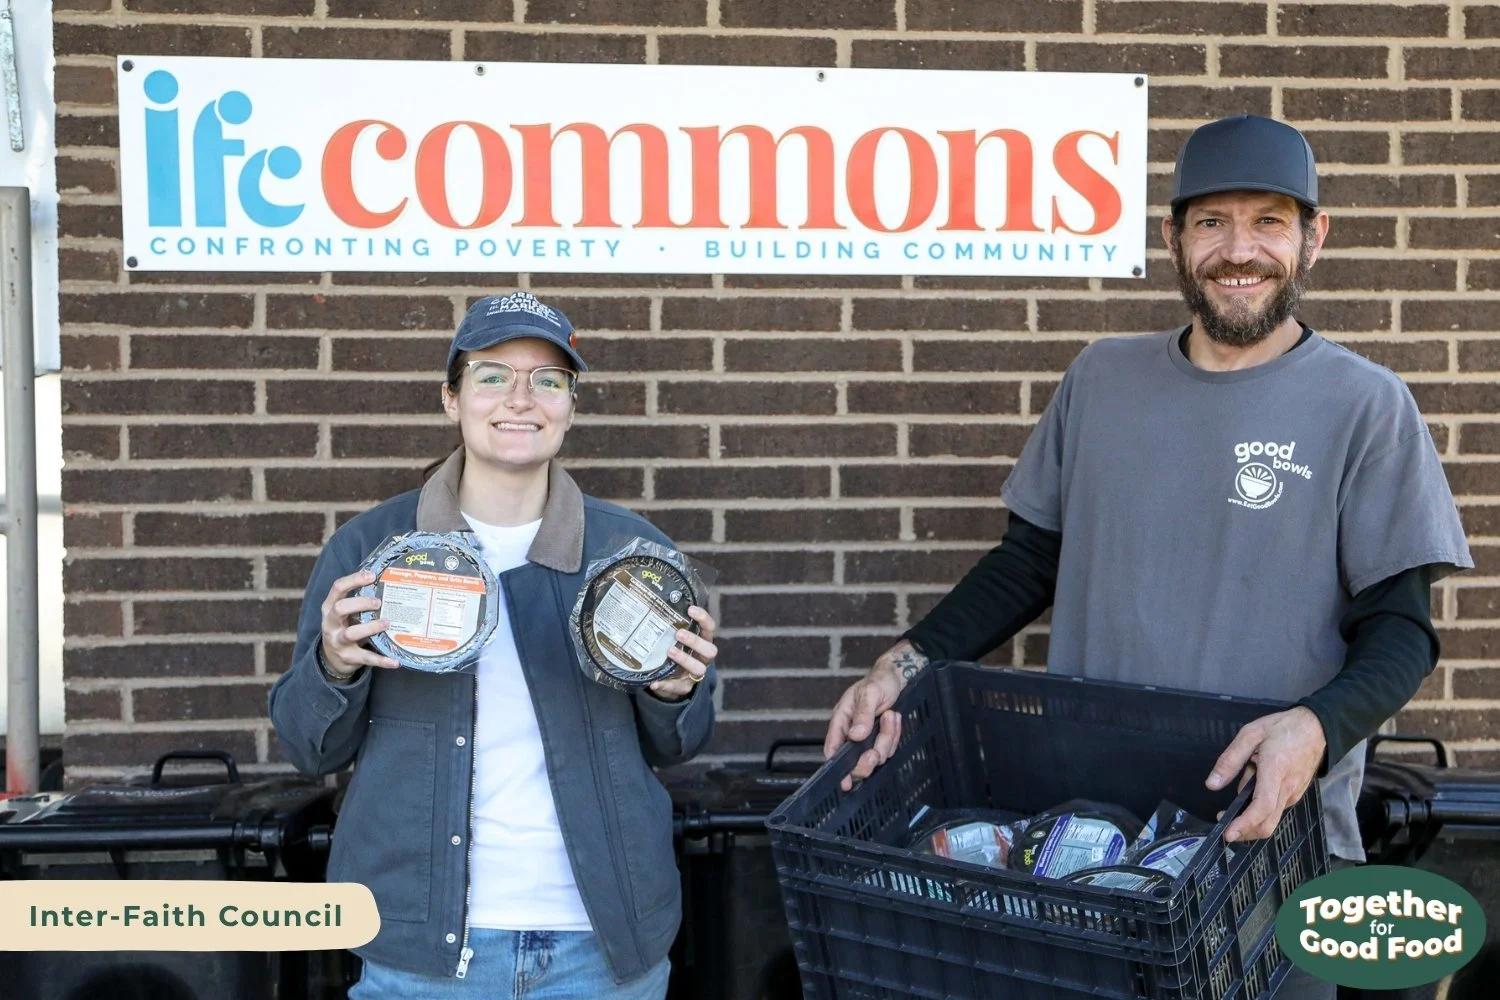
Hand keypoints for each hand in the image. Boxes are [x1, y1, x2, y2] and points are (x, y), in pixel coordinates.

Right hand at [320, 569, 398, 679]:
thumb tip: (390, 584)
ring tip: (387, 623)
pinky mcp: (348, 657)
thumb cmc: (344, 626)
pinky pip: (366, 658)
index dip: (354, 580)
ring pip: (351, 633)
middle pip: (340, 608)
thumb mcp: (345, 613)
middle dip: (360, 603)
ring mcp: (338, 641)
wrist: (332, 658)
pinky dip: (382, 660)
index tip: (372, 575)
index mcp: (330, 607)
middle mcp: (330, 623)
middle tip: (379, 602)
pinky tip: (396, 661)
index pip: (337, 588)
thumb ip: (359, 601)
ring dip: (370, 627)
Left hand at [648, 606, 716, 701]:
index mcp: (703, 642)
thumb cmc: (674, 650)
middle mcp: (703, 658)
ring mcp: (695, 674)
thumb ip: (669, 625)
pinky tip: (654, 683)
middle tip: (679, 633)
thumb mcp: (674, 637)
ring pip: (699, 669)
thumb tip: (651, 602)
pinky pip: (677, 687)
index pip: (710, 628)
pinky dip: (666, 685)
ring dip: (685, 659)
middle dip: (695, 641)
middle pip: (710, 650)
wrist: (670, 678)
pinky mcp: (684, 687)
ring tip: (670, 651)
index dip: (703, 619)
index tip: (691, 609)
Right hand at [824, 641, 926, 791]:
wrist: (898, 678)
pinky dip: (895, 735)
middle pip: (856, 761)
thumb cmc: (879, 681)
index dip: (837, 767)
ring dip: (887, 737)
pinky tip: (894, 719)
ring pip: (877, 755)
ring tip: (890, 715)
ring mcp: (869, 738)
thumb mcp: (869, 693)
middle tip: (876, 751)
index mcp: (841, 721)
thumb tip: (855, 735)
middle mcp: (853, 733)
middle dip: (868, 759)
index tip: (844, 782)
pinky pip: (890, 748)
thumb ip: (862, 715)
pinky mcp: (883, 739)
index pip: (834, 748)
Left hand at [1206, 706, 1325, 842]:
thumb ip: (1230, 760)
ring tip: (1244, 782)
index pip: (1262, 807)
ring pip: (1270, 817)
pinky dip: (1261, 806)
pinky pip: (1275, 808)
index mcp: (1275, 771)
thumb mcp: (1250, 734)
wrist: (1316, 728)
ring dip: (1251, 814)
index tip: (1229, 833)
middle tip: (1224, 823)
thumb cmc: (1283, 728)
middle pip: (1267, 823)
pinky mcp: (1295, 795)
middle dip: (1244, 831)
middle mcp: (1287, 788)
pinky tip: (1255, 784)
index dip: (1245, 824)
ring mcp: (1293, 794)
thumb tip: (1212, 784)